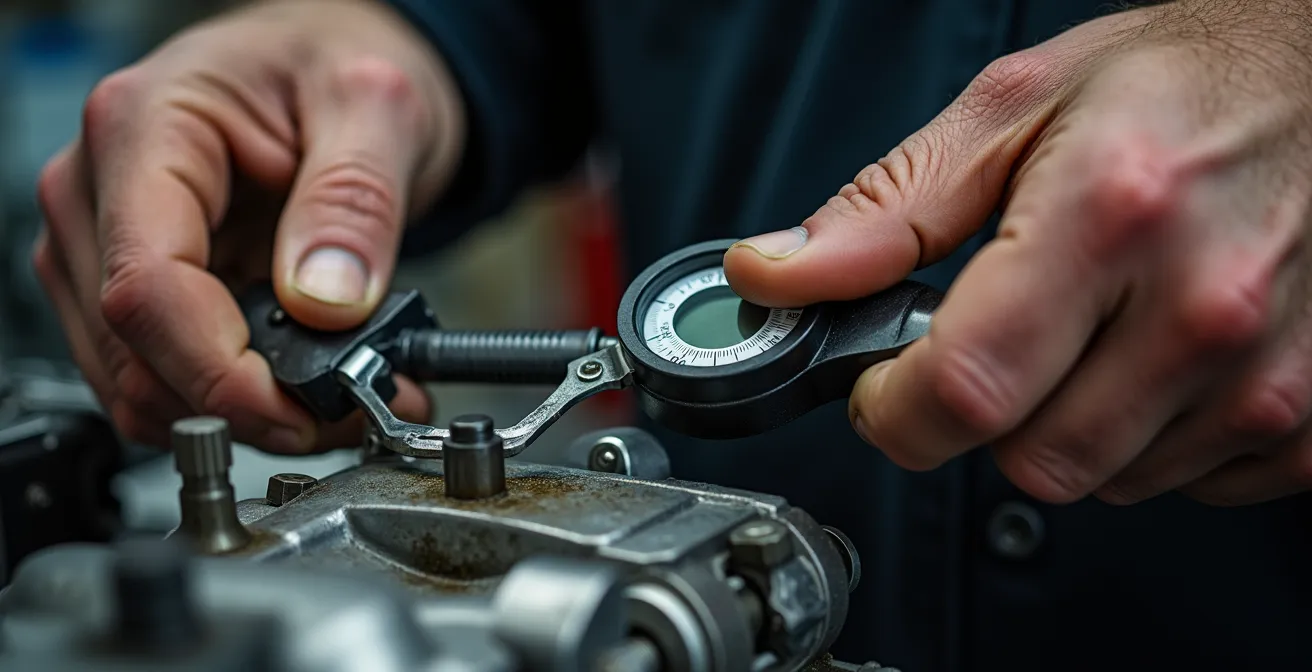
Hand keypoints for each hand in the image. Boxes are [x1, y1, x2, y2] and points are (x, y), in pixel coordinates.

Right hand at [34, 0, 464, 451]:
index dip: (219, 372)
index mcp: (145, 128)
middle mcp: (100, 190)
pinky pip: (163, 375)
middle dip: (243, 406)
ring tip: (340, 397)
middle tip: (349, 412)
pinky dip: (233, 401)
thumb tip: (326, 302)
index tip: (301, 408)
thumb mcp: (376, 107)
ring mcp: (106, 244)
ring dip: (239, 415)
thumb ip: (354, 202)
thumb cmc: (338, 66)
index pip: (146, 286)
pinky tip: (302, 386)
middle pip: (133, 350)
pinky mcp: (137, 285)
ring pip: (138, 381)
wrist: (332, 64)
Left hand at [725, 1, 1311, 505]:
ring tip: (1091, 330)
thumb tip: (774, 274)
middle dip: (980, 417)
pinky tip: (1155, 360)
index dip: (894, 410)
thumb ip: (886, 209)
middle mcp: (1201, 305)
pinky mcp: (1311, 420)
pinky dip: (1147, 440)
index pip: (963, 390)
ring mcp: (1268, 373)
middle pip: (1028, 459)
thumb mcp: (1013, 109)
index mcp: (1111, 215)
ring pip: (1101, 482)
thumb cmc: (1183, 81)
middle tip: (993, 344)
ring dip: (1066, 425)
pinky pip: (1184, 486)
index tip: (883, 389)